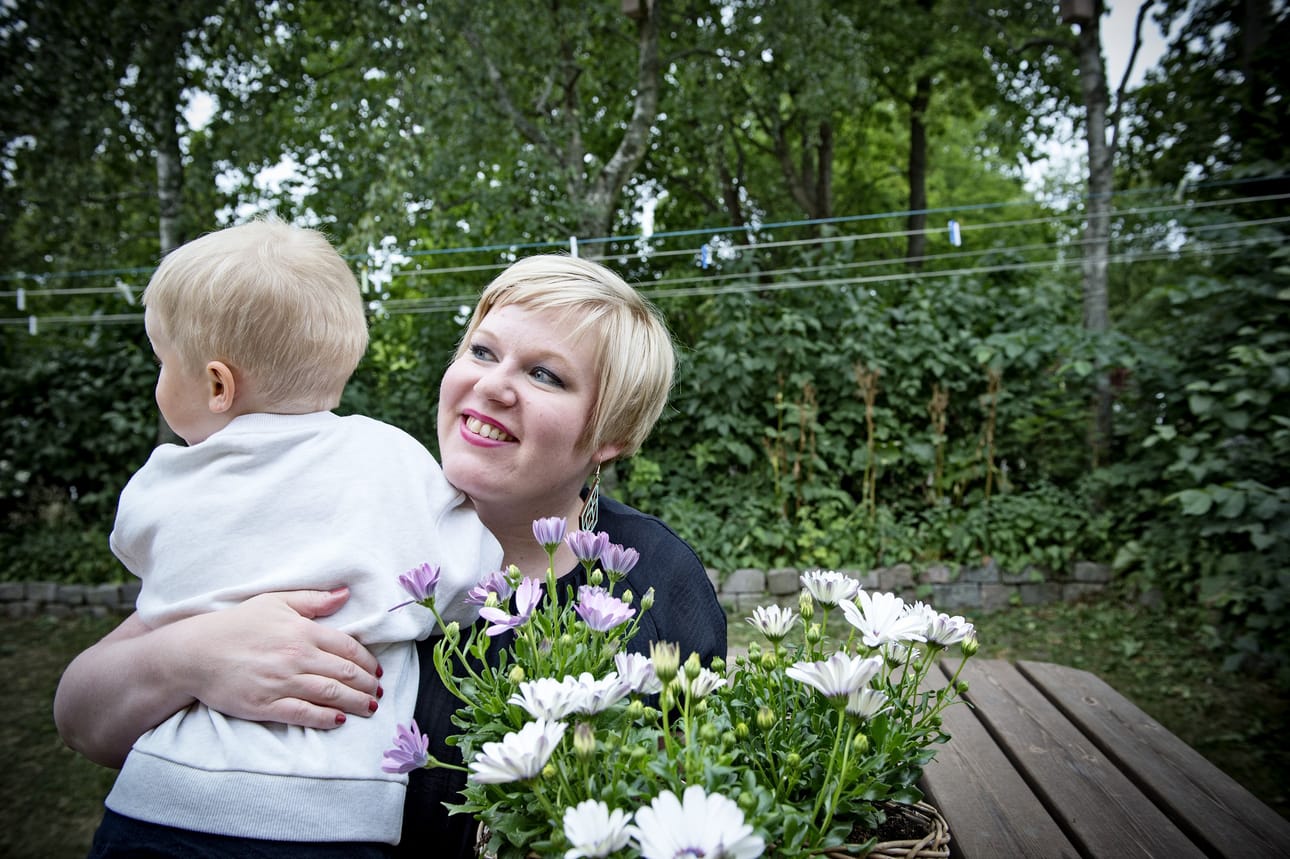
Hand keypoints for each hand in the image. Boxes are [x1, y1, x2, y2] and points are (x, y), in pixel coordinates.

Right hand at [179, 588, 382, 728]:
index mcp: (302, 631)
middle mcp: (297, 657)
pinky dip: (325, 718)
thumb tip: (345, 593)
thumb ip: (313, 599)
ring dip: (356, 702)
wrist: (195, 653)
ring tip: (370, 708)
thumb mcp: (275, 602)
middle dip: (367, 685)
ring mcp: (282, 682)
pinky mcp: (266, 705)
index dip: (368, 661)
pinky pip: (304, 714)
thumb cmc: (236, 625)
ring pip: (331, 694)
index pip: (348, 648)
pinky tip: (339, 720)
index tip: (377, 670)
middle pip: (345, 673)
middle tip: (378, 693)